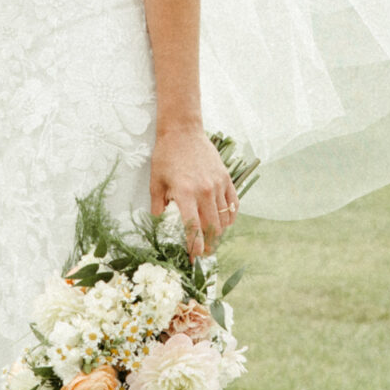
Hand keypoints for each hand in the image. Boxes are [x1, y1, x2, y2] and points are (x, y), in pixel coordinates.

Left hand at [150, 124, 237, 258]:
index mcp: (185, 193)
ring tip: (213, 240)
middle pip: (212, 227)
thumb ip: (158, 206)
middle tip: (204, 254)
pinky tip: (225, 223)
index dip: (195, 247)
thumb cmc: (166, 155)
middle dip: (209, 245)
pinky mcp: (226, 178)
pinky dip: (230, 217)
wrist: (183, 131)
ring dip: (220, 233)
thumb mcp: (156, 182)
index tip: (193, 259)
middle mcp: (205, 191)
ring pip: (224, 218)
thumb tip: (159, 225)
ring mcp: (218, 184)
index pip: (193, 228)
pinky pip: (233, 204)